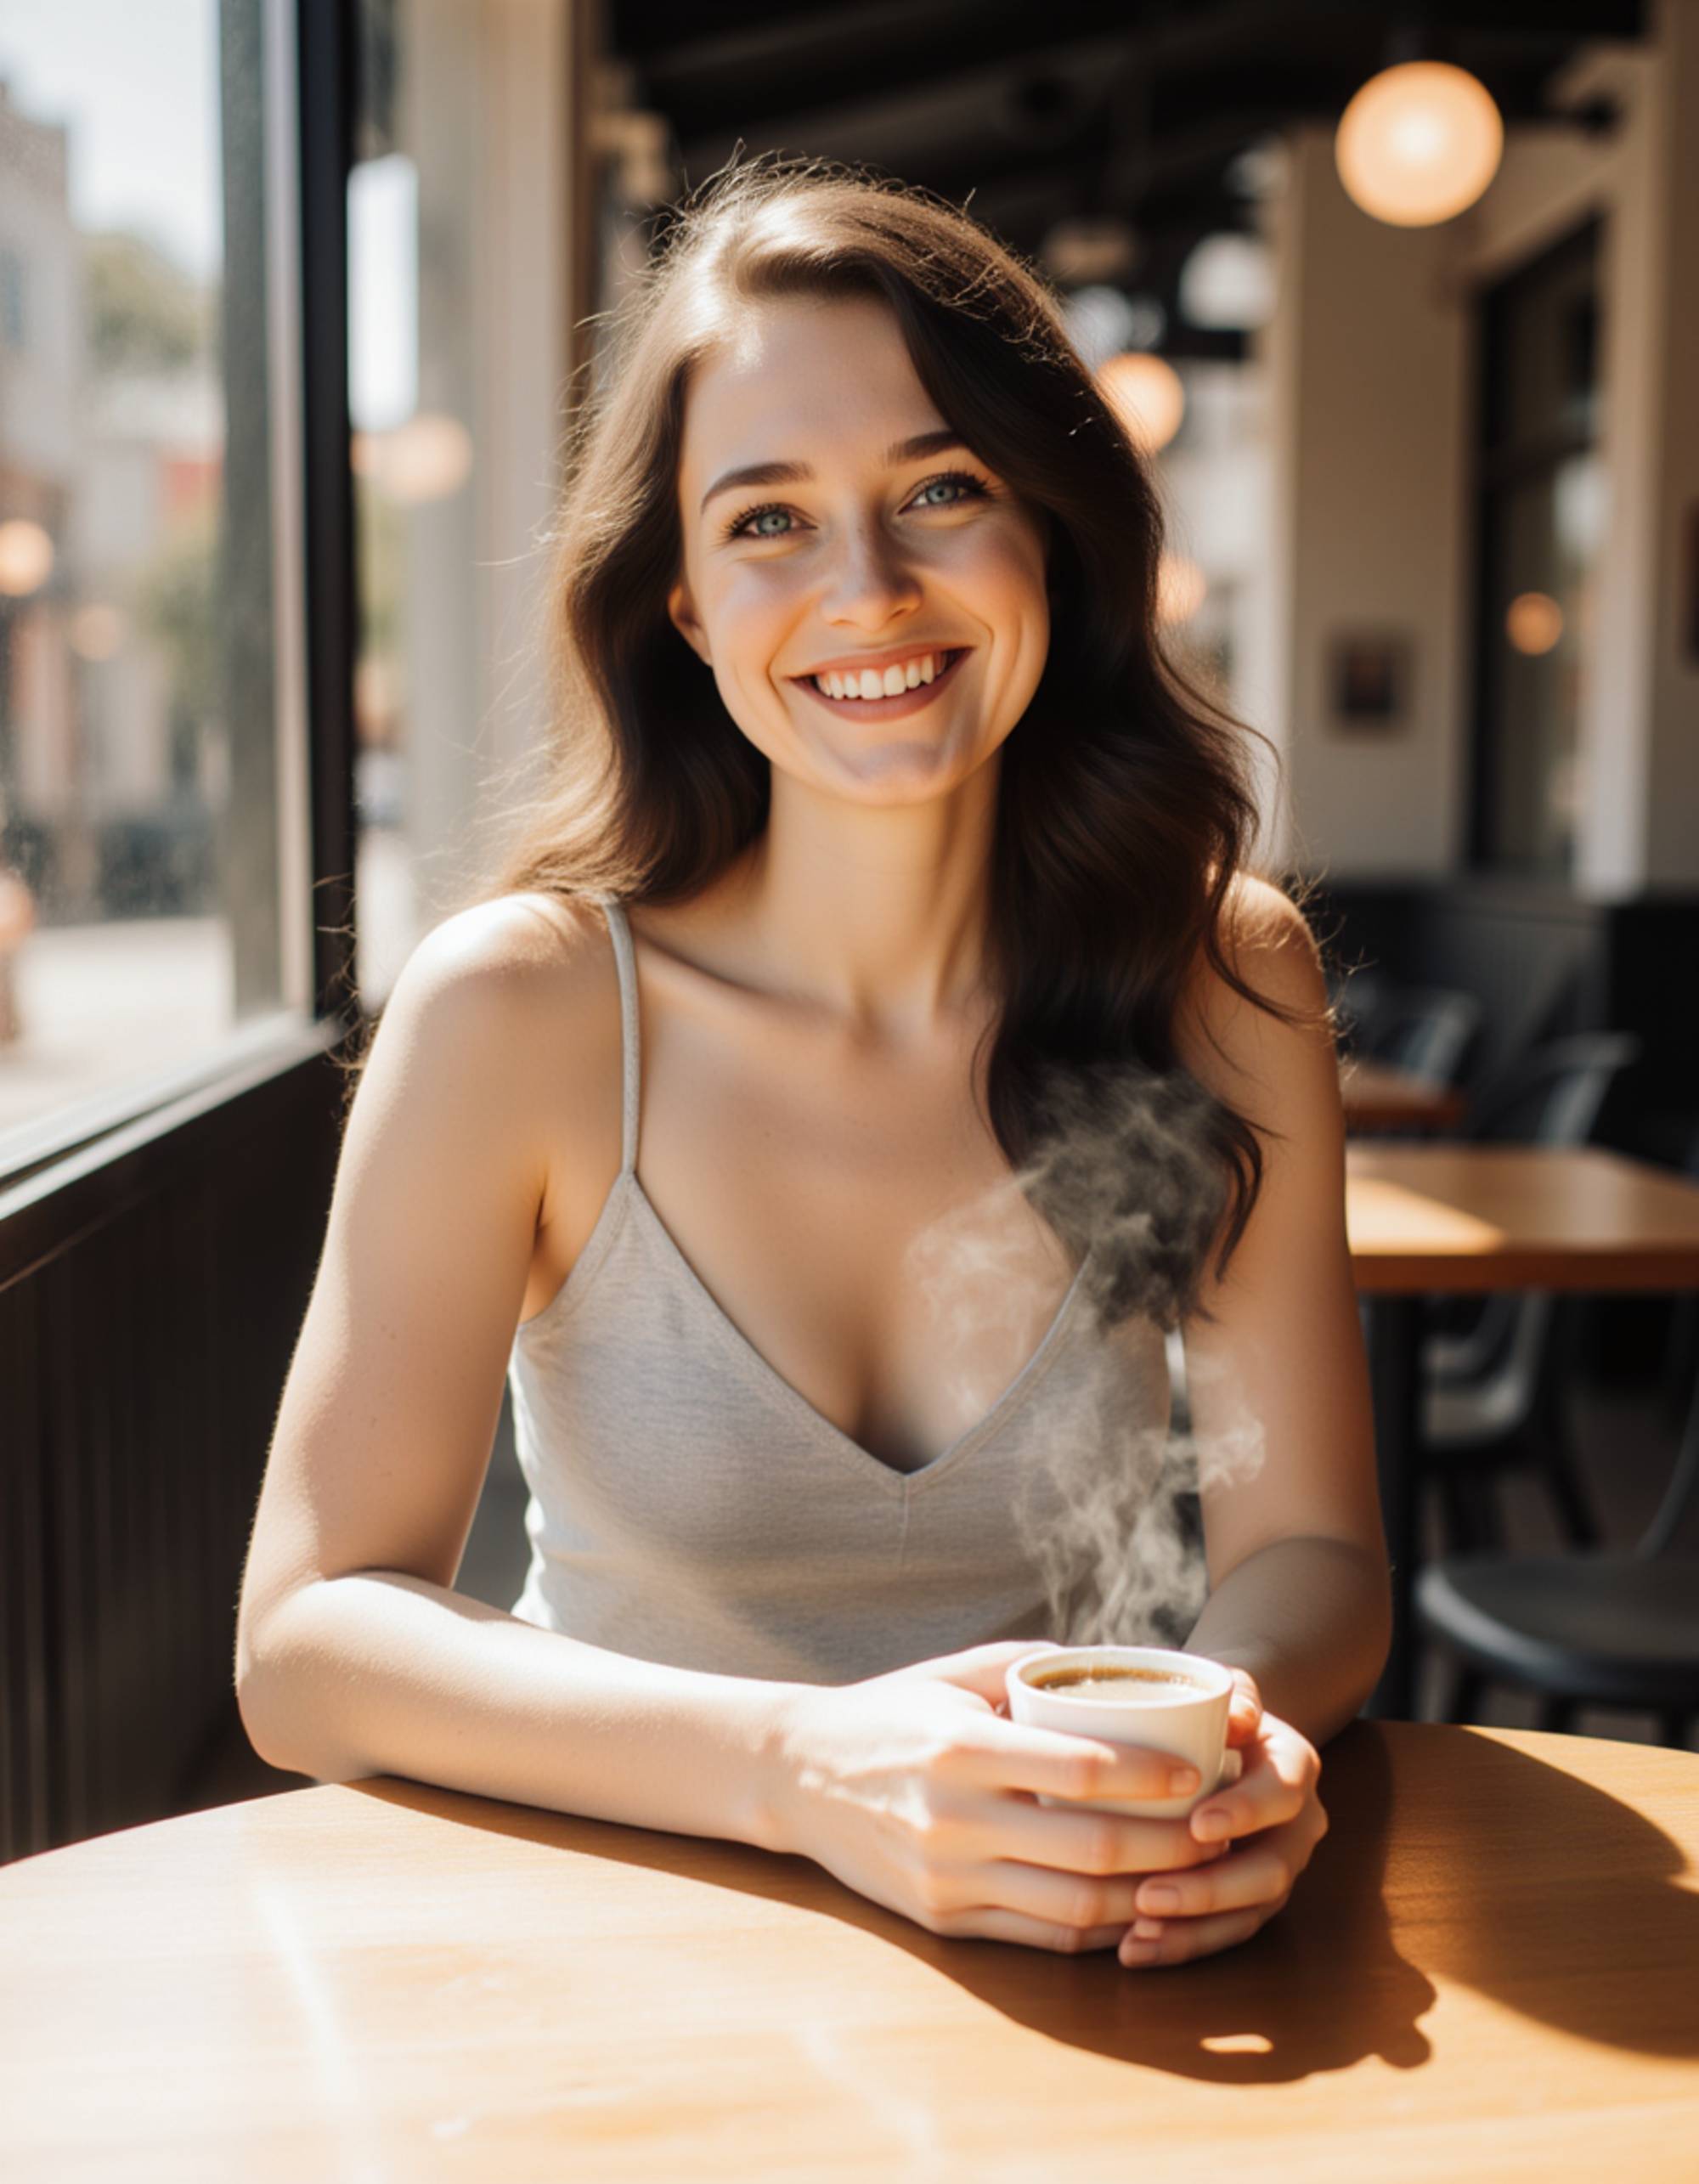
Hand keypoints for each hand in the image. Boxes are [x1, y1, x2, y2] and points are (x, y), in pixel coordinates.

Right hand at [766, 1640, 1237, 1954]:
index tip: (1199, 1771)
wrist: (796, 1775)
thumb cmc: (889, 1712)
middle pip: (1090, 1848)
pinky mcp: (943, 1921)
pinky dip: (1099, 1930)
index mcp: (960, 1745)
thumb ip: (1030, 1668)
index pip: (1078, 1769)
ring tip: (1192, 1876)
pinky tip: (1136, 1908)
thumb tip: (1118, 1666)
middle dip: (1169, 1845)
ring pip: (1074, 1907)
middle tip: (1218, 1831)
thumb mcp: (951, 1673)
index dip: (1149, 1777)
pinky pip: (1041, 1939)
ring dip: (1146, 1897)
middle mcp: (952, 1818)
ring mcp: (947, 1878)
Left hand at [1116, 1665, 1328, 1968]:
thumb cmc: (1214, 1710)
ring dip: (1193, 1931)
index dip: (1247, 1812)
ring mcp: (1276, 1868)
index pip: (1282, 1793)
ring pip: (1248, 1914)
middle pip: (1269, 1871)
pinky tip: (1136, 1951)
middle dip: (1209, 1890)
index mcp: (1293, 1768)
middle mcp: (1296, 1827)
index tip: (1198, 1823)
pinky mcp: (1250, 1901)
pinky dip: (1183, 1945)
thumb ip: (1235, 1692)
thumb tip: (1237, 1714)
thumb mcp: (1226, 1687)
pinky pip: (1225, 1933)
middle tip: (1148, 1895)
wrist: (1225, 1735)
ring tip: (1137, 1936)